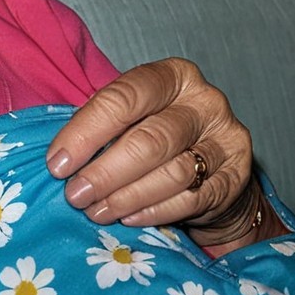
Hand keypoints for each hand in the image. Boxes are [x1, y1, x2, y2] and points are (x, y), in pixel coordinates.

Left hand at [47, 57, 269, 247]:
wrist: (218, 169)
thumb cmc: (159, 134)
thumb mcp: (134, 116)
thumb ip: (103, 124)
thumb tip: (59, 157)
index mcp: (173, 75)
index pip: (124, 97)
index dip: (87, 131)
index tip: (58, 164)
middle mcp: (205, 101)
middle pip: (149, 139)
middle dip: (104, 172)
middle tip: (75, 195)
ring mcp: (226, 139)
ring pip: (172, 173)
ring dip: (126, 197)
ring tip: (96, 211)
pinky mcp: (237, 177)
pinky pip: (192, 200)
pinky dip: (154, 211)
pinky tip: (128, 218)